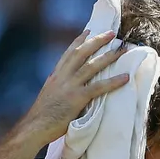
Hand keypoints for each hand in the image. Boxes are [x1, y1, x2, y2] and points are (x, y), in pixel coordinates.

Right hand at [18, 30, 129, 149]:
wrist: (34, 127)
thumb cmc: (41, 117)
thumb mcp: (48, 95)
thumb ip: (58, 87)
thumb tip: (65, 86)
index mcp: (55, 76)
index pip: (69, 53)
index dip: (80, 40)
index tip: (89, 31)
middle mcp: (62, 77)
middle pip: (81, 53)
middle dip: (97, 41)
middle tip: (111, 33)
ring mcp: (70, 86)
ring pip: (92, 66)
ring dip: (108, 56)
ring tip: (121, 50)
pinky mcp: (77, 99)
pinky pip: (99, 87)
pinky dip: (113, 81)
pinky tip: (125, 77)